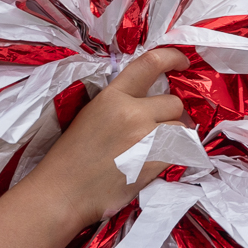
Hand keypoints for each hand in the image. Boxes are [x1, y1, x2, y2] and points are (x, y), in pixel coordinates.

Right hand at [26, 47, 188, 229]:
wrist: (65, 190)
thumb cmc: (72, 154)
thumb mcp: (92, 113)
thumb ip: (120, 101)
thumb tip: (148, 100)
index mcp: (112, 96)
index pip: (149, 64)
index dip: (171, 57)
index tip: (182, 62)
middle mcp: (132, 112)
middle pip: (174, 102)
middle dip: (170, 113)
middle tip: (159, 125)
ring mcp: (146, 139)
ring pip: (182, 128)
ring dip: (175, 134)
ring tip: (158, 145)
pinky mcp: (155, 164)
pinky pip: (181, 151)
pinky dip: (176, 154)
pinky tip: (158, 160)